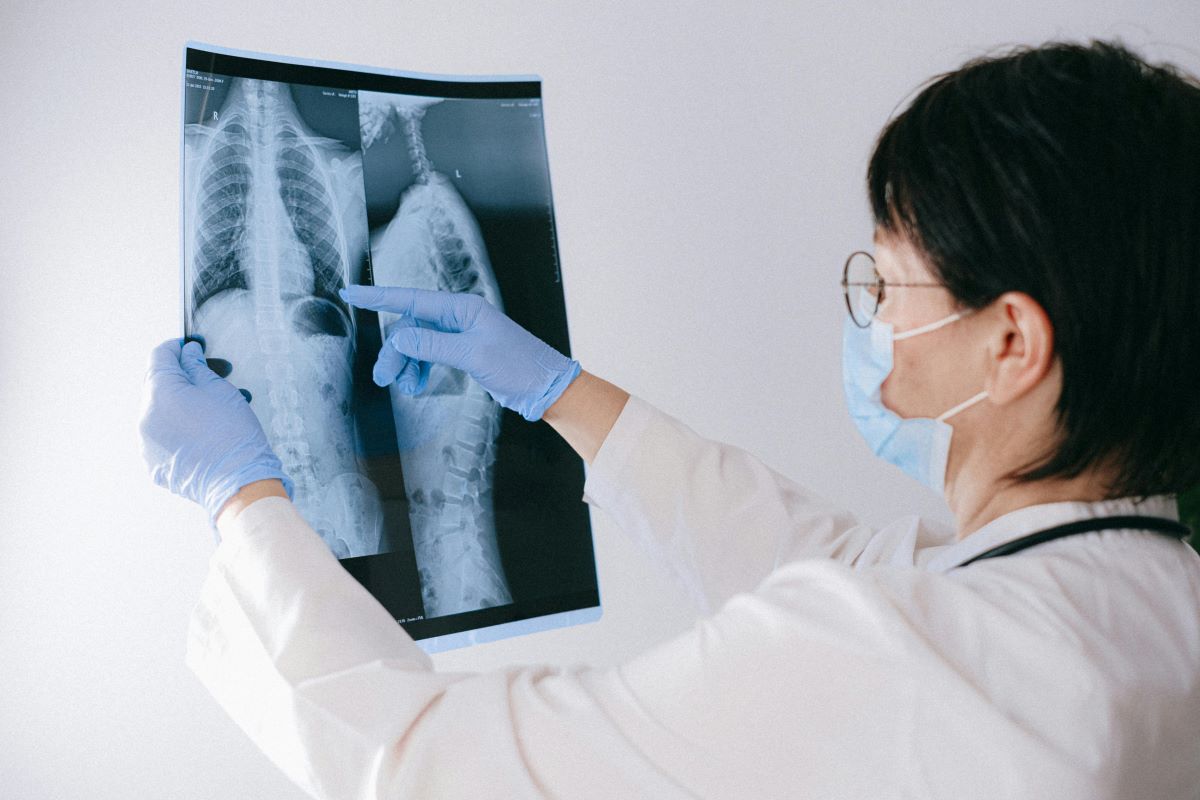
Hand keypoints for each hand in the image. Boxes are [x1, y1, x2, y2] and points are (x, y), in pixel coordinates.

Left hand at [138, 339, 293, 523]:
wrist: (238, 482)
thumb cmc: (233, 434)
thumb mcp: (220, 390)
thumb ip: (198, 366)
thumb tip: (187, 354)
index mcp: (159, 392)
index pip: (160, 357)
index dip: (179, 348)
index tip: (194, 347)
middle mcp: (145, 416)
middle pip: (159, 384)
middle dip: (186, 377)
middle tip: (215, 375)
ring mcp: (146, 443)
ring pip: (162, 412)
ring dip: (184, 404)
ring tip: (216, 408)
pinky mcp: (154, 464)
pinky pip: (162, 437)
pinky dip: (180, 429)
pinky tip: (206, 432)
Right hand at [341, 286, 581, 421]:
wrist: (543, 387)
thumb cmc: (518, 366)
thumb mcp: (473, 355)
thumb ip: (433, 345)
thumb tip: (400, 339)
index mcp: (462, 308)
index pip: (412, 299)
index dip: (378, 297)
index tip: (350, 293)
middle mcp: (458, 316)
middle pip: (410, 328)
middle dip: (395, 352)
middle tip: (384, 379)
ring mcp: (459, 334)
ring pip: (416, 344)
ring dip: (406, 365)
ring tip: (405, 387)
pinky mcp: (461, 352)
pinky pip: (428, 356)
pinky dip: (419, 370)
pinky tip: (418, 385)